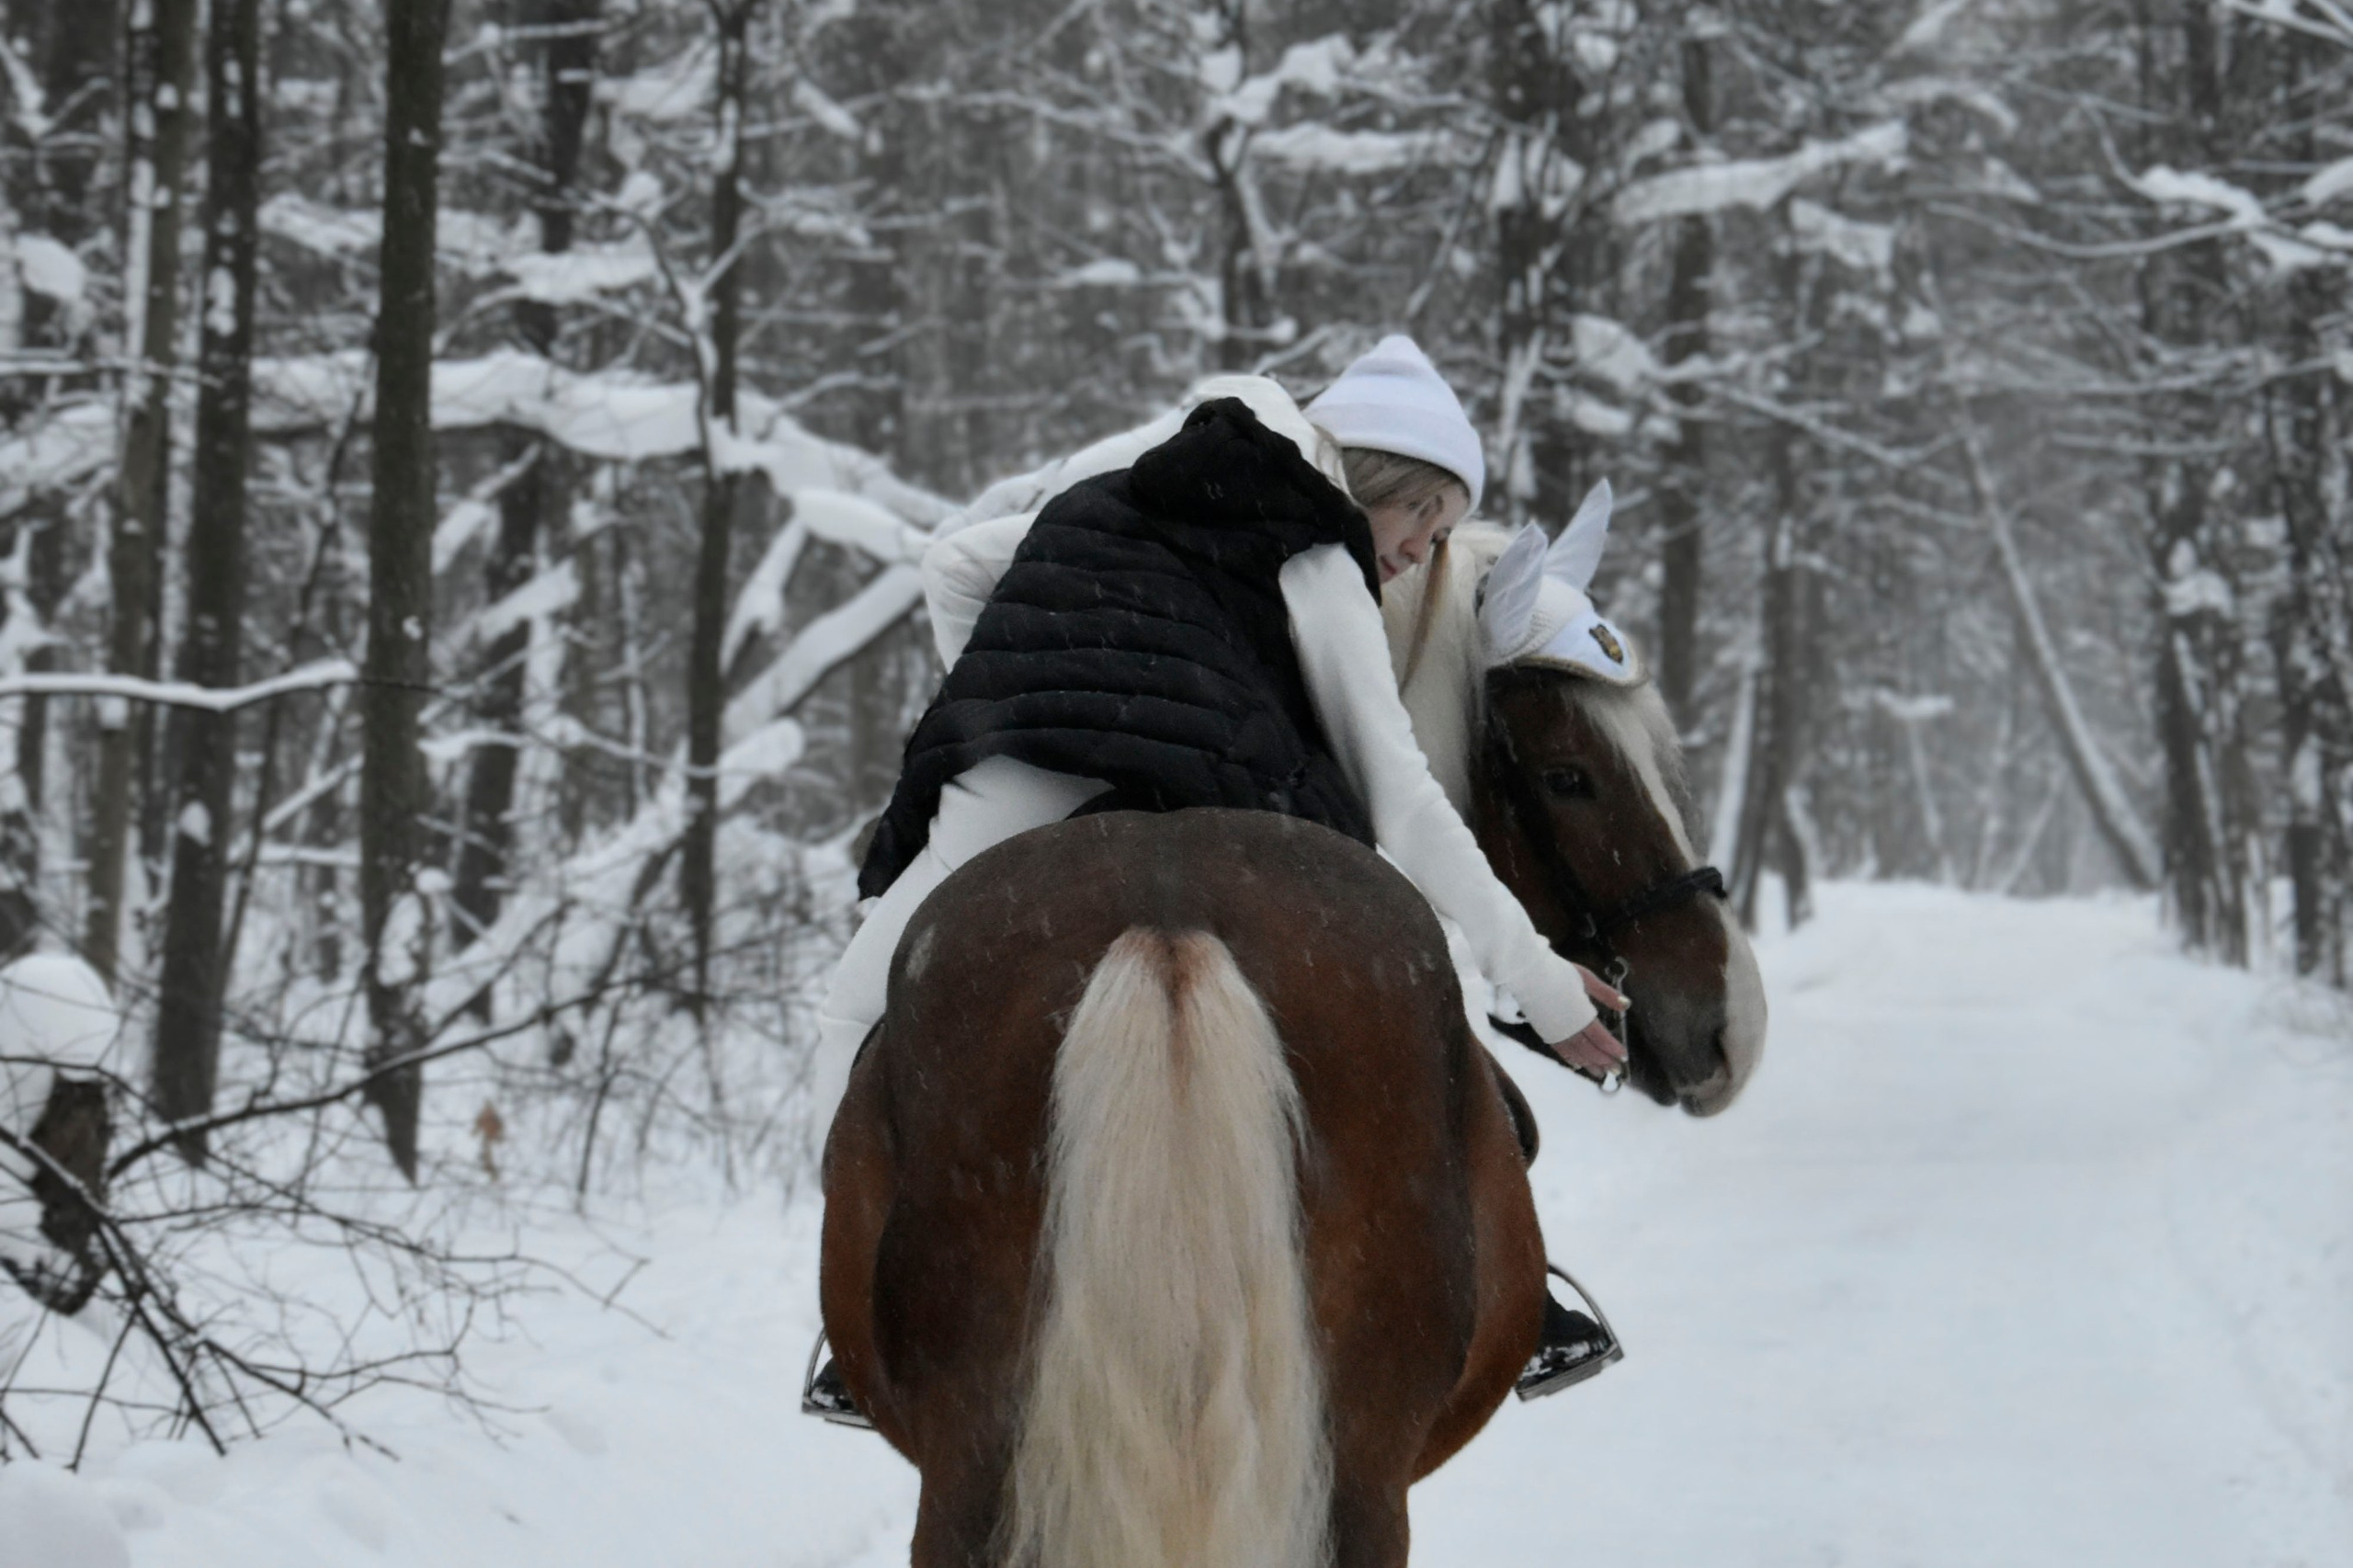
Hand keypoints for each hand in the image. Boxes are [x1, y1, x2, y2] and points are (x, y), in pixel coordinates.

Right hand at [1550, 964, 1629, 1083]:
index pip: (1600, 1038)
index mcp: (1581, 1015)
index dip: (1612, 1049)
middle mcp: (1569, 1029)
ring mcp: (1556, 1033)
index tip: (1623, 1057)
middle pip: (1589, 1050)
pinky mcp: (1545, 1033)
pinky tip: (1578, 1065)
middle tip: (1616, 1071)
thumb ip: (1606, 994)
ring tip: (1601, 1074)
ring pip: (1576, 1054)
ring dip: (1590, 1065)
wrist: (1527, 974)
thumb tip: (1627, 1005)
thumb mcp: (1586, 978)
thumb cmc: (1558, 973)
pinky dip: (1571, 1060)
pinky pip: (1561, 1051)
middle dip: (1604, 1061)